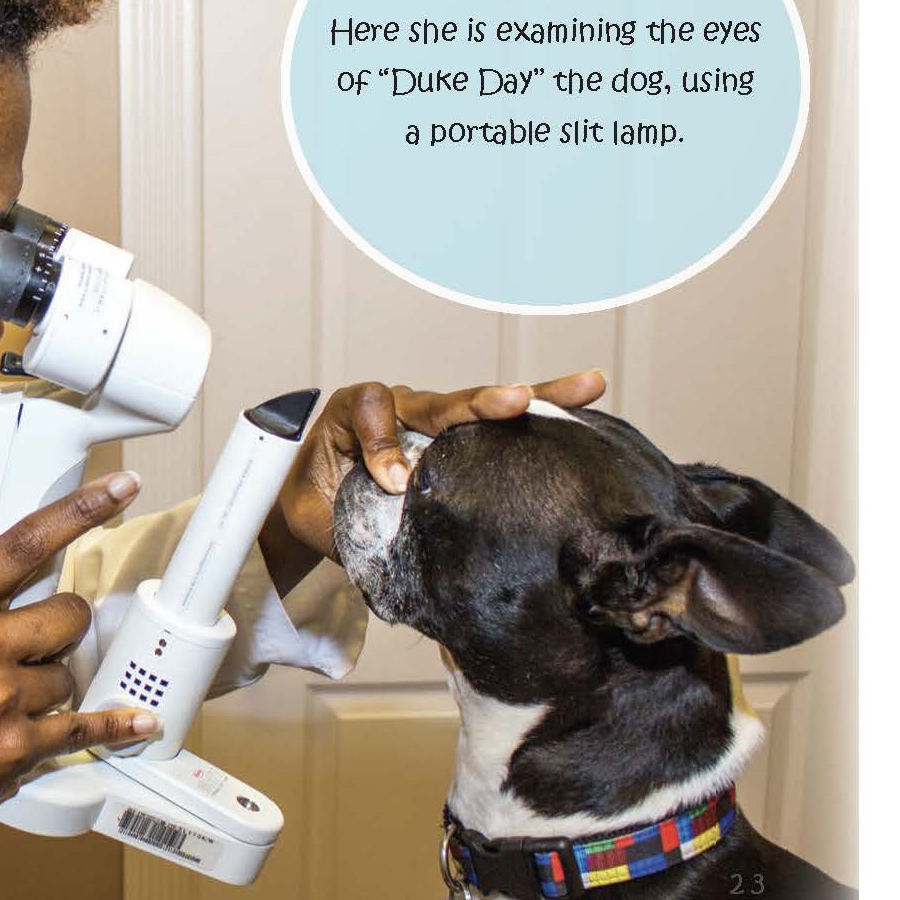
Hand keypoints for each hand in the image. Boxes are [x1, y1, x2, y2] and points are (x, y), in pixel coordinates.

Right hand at [0, 471, 159, 891]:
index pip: (24, 543)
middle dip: (63, 626)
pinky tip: (139, 721)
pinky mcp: (19, 747)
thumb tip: (26, 574)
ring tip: (4, 705)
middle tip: (36, 646)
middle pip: (68, 612)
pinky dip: (113, 725)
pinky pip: (84, 724)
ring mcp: (1, 698)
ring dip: (50, 685)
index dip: (79, 510)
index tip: (119, 488)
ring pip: (69, 672)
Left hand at [258, 371, 606, 588]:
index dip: (383, 443)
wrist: (317, 505)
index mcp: (355, 412)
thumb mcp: (311, 514)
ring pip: (483, 406)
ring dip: (538, 399)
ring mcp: (434, 419)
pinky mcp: (459, 439)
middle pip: (443, 399)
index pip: (373, 406)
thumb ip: (343, 514)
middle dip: (482, 402)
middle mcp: (400, 406)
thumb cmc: (315, 505)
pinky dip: (544, 417)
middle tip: (518, 401)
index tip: (390, 481)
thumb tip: (396, 498)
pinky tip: (588, 403)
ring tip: (588, 385)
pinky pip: (502, 425)